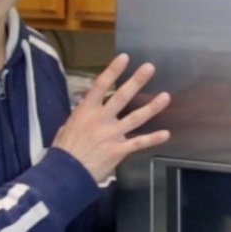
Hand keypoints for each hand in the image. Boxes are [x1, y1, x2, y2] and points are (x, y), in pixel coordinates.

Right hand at [52, 54, 170, 182]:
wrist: (64, 174)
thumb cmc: (64, 150)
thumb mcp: (68, 126)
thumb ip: (81, 114)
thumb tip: (86, 103)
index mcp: (85, 111)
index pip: (100, 86)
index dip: (113, 71)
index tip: (125, 57)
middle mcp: (100, 119)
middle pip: (121, 97)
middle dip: (136, 81)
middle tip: (150, 68)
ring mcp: (111, 134)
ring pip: (135, 118)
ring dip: (152, 107)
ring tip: (166, 97)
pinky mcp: (118, 150)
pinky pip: (138, 143)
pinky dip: (153, 139)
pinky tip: (166, 134)